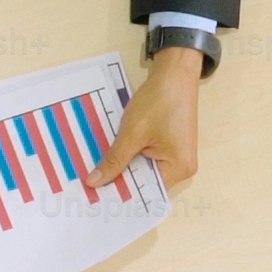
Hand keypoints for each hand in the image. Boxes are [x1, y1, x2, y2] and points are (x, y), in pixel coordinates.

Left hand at [89, 46, 201, 192]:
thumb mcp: (132, 133)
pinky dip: (131, 157)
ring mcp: (176, 156)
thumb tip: (94, 183)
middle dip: (120, 182)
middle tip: (90, 188)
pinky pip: (147, 159)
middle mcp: (181, 167)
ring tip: (97, 175)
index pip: (145, 191)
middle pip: (145, 182)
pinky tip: (112, 158)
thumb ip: (114, 160)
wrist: (175, 72)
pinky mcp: (170, 146)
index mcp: (178, 168)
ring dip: (124, 168)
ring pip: (143, 170)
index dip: (121, 194)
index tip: (96, 199)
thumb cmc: (159, 100)